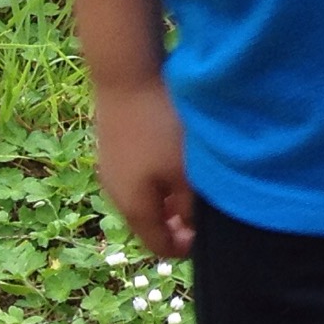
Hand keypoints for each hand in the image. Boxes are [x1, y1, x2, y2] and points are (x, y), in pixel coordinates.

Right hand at [94, 76, 194, 259]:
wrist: (125, 76)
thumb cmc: (161, 126)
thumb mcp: (186, 172)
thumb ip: (192, 208)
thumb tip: (194, 230)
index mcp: (134, 207)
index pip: (160, 247)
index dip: (188, 248)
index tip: (212, 233)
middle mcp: (116, 194)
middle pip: (152, 223)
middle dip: (180, 223)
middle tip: (208, 208)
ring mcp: (111, 169)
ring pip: (146, 198)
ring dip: (172, 199)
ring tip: (196, 181)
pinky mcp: (113, 148)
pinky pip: (139, 176)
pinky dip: (160, 178)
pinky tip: (179, 158)